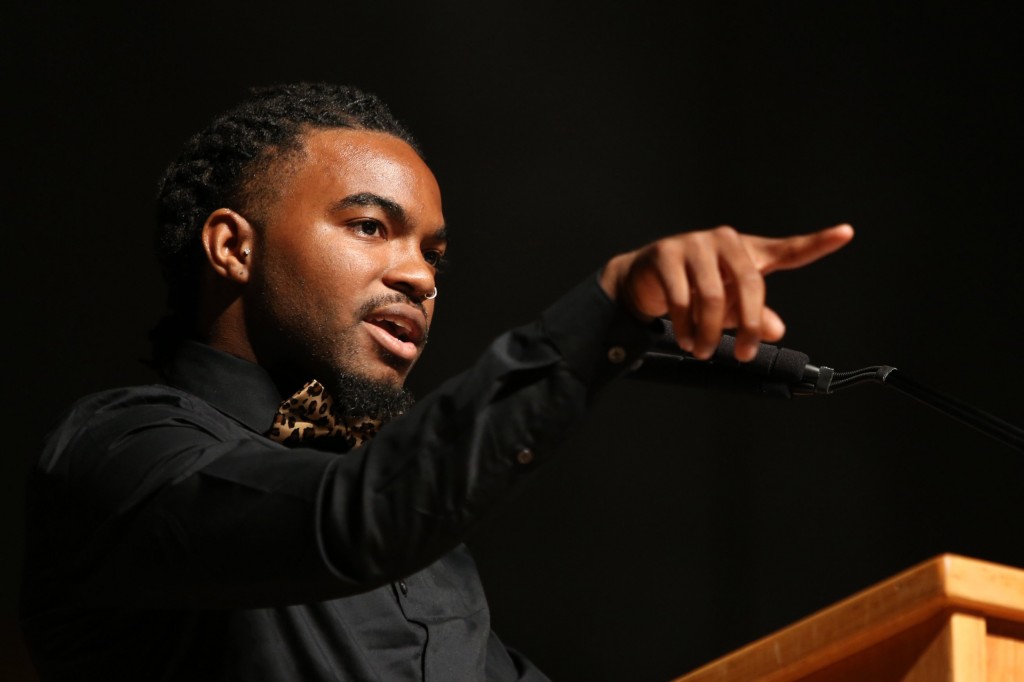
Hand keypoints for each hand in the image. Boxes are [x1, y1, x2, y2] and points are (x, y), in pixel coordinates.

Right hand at [599, 224, 854, 361]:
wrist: (642, 278)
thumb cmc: (694, 288)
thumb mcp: (728, 305)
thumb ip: (754, 316)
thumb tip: (777, 330)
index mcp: (748, 251)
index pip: (788, 249)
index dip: (818, 242)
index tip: (846, 233)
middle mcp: (724, 240)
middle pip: (750, 284)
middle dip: (748, 326)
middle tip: (743, 354)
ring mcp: (694, 244)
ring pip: (712, 295)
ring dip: (708, 332)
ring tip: (702, 351)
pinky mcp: (666, 254)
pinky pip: (681, 297)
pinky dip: (685, 326)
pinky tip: (685, 339)